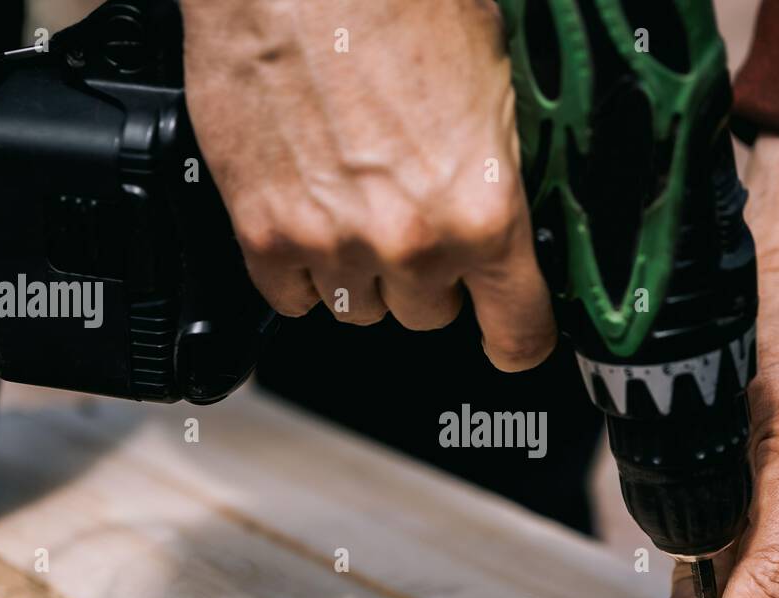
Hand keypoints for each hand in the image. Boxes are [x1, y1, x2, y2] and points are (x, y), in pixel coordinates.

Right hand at [181, 0, 554, 370]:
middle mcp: (408, 242)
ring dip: (363, 271)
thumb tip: (505, 207)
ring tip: (355, 200)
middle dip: (429, 274)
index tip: (511, 334)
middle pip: (429, 315)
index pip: (517, 333)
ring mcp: (330, 245)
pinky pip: (292, 297)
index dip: (518, 337)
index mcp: (481, 210)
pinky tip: (308, 210)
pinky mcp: (261, 234)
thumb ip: (498, 169)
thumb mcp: (490, 79)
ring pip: (359, 309)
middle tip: (413, 210)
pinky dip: (301, 267)